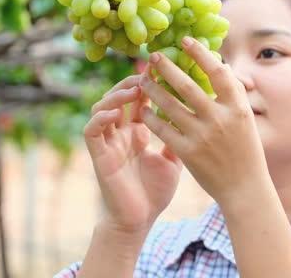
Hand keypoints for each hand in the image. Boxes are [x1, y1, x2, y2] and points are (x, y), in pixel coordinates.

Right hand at [83, 73, 182, 234]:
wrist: (139, 220)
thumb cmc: (155, 192)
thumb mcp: (173, 158)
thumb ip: (178, 136)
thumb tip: (199, 114)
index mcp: (138, 131)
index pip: (139, 99)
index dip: (148, 83)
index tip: (164, 68)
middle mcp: (121, 133)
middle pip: (119, 97)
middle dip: (132, 82)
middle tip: (148, 72)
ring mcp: (108, 143)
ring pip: (102, 108)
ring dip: (116, 95)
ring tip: (134, 89)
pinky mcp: (98, 156)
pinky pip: (91, 131)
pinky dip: (100, 118)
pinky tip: (116, 113)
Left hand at [138, 37, 268, 208]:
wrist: (244, 187)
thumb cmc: (245, 150)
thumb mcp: (246, 119)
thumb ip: (232, 95)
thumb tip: (218, 66)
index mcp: (238, 107)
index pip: (218, 72)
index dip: (201, 54)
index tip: (186, 40)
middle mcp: (221, 119)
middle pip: (188, 86)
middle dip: (168, 69)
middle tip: (154, 56)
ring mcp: (204, 137)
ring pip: (171, 106)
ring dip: (154, 90)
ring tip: (143, 80)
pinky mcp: (189, 153)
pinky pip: (164, 130)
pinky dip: (151, 117)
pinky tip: (143, 109)